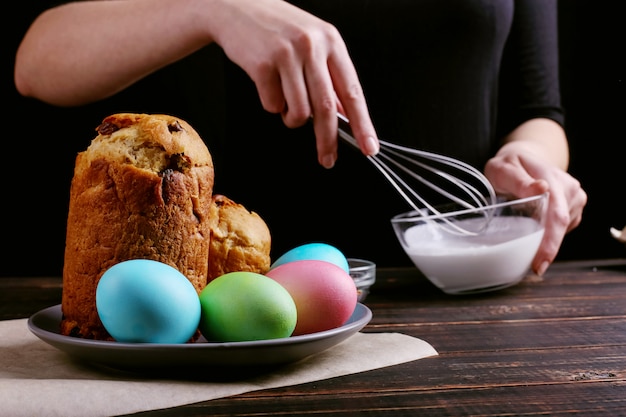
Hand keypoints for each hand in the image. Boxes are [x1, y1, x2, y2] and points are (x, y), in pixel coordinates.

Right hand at [209, 0, 378, 166]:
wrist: (237, 7)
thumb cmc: (279, 28)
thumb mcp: (313, 43)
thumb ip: (329, 77)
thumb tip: (343, 113)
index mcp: (331, 42)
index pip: (352, 91)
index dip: (362, 124)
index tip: (369, 146)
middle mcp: (312, 46)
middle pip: (326, 109)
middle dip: (327, 141)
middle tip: (327, 159)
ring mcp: (286, 55)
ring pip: (299, 112)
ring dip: (292, 119)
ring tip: (286, 101)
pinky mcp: (262, 64)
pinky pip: (272, 106)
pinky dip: (271, 104)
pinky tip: (267, 84)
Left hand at [484, 151, 586, 275]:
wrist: (523, 159)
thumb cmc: (509, 165)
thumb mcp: (504, 169)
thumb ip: (518, 180)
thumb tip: (541, 188)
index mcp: (554, 180)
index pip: (557, 216)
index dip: (550, 242)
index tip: (539, 263)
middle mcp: (569, 189)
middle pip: (561, 226)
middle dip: (547, 250)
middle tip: (534, 269)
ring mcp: (574, 199)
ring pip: (562, 230)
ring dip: (546, 241)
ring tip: (525, 241)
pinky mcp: (573, 208)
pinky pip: (562, 229)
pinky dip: (548, 236)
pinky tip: (535, 231)